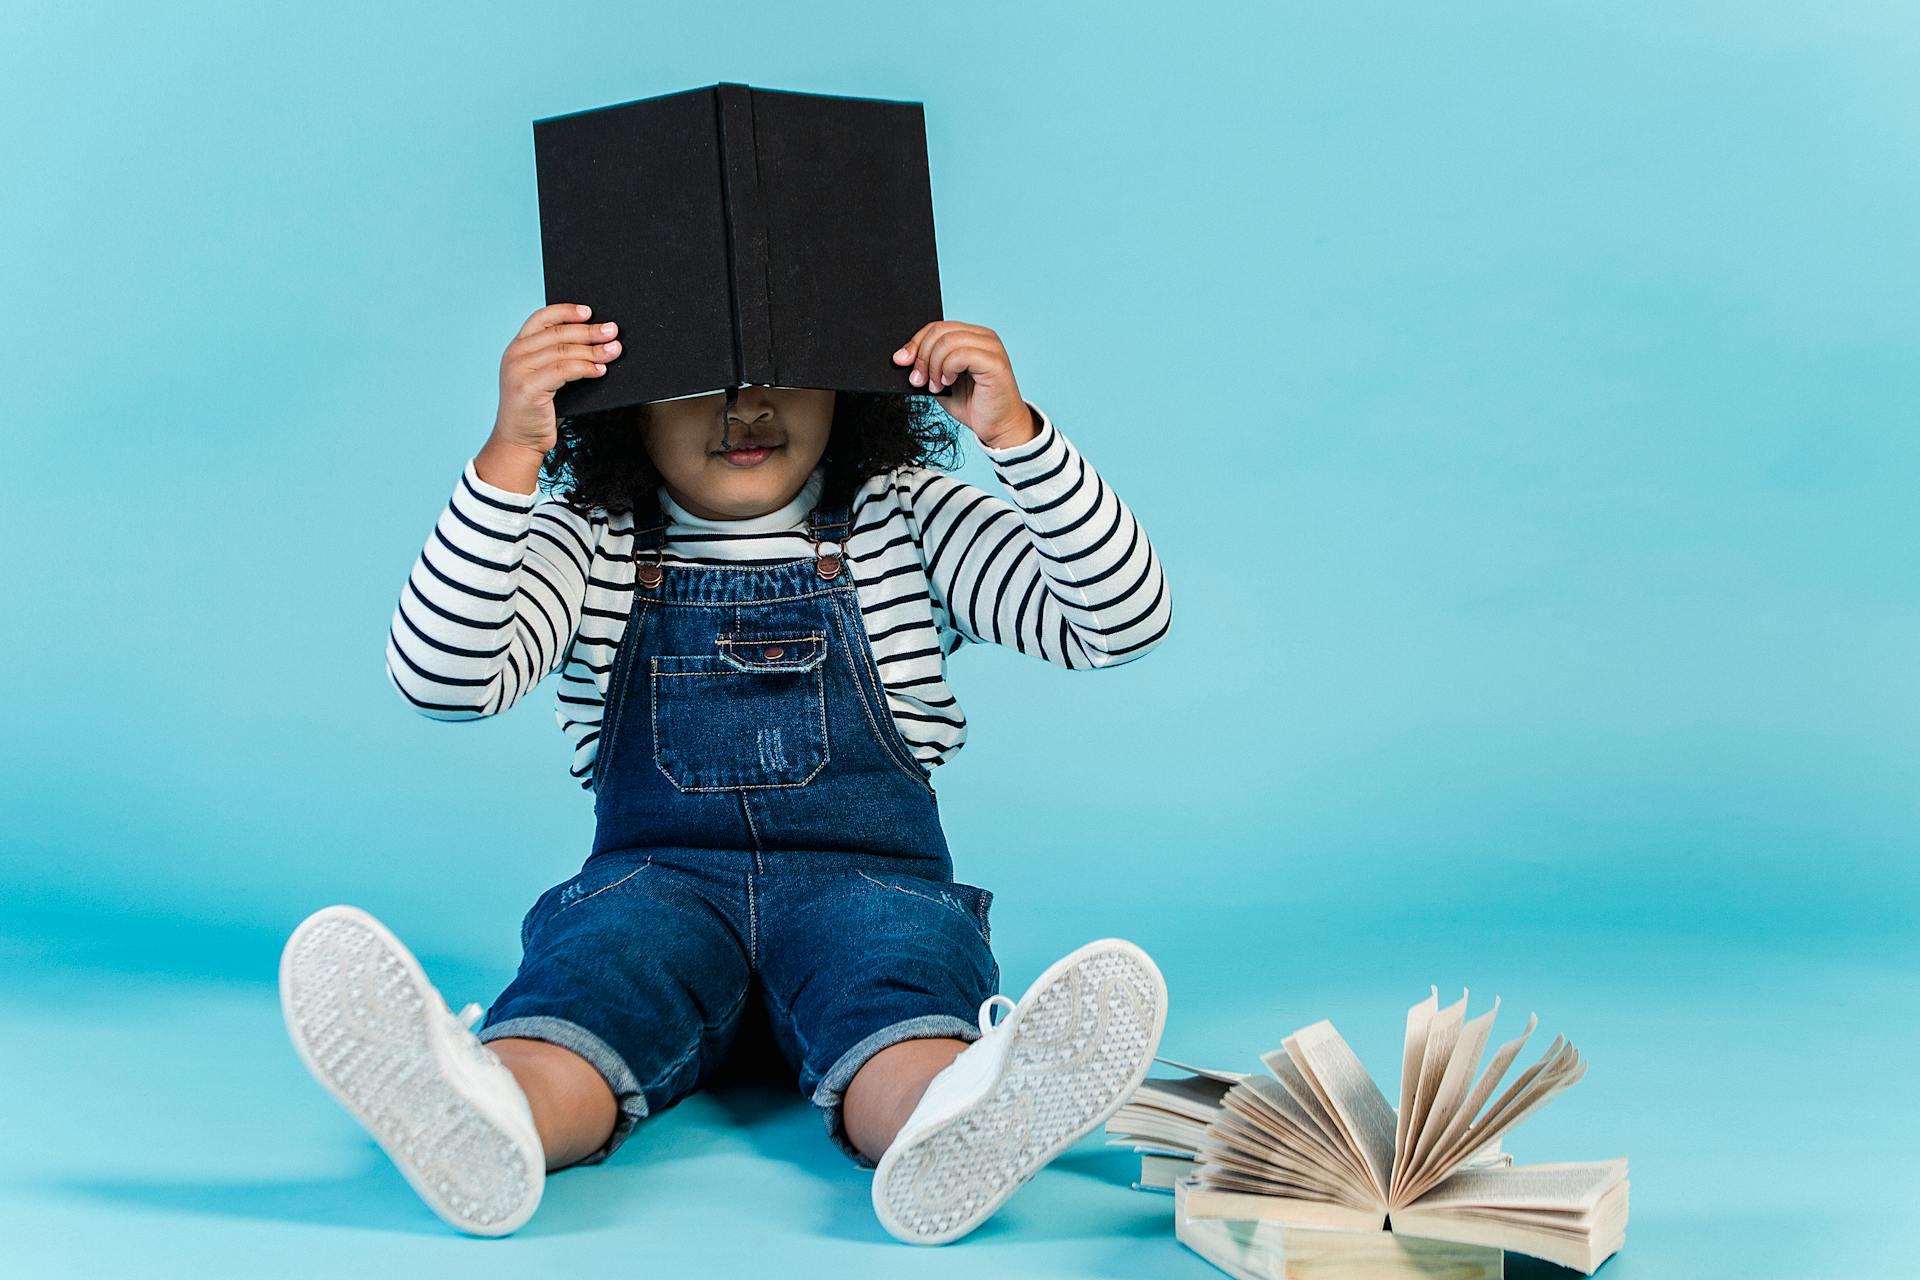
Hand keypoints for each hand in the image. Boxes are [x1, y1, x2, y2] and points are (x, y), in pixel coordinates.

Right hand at [490, 302, 622, 455]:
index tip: (589, 311)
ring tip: (614, 351)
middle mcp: (515, 355)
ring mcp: (518, 371)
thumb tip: (595, 342)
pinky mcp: (528, 388)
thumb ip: (557, 358)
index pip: (542, 318)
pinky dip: (585, 368)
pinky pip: (563, 371)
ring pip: (563, 351)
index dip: (566, 311)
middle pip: (558, 334)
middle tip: (613, 331)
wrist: (519, 441)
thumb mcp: (544, 378)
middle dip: (590, 331)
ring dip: (593, 350)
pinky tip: (601, 370)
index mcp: (517, 347)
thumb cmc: (537, 410)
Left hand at [893, 322, 1037, 449]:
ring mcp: (991, 347)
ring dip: (933, 365)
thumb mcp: (941, 381)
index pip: (937, 327)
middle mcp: (983, 337)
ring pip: (948, 341)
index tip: (901, 361)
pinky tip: (948, 382)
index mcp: (972, 337)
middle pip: (940, 331)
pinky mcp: (994, 362)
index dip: (915, 342)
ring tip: (935, 386)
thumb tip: (902, 357)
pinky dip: (948, 368)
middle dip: (922, 356)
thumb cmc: (974, 405)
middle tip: (918, 380)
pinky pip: (961, 354)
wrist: (998, 427)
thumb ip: (927, 366)